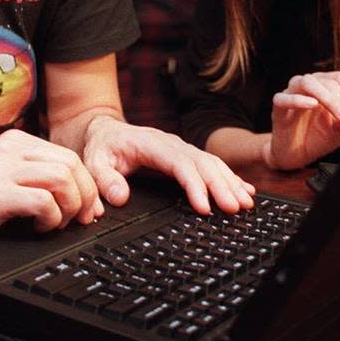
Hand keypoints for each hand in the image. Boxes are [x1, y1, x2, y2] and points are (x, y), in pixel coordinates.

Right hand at [0, 129, 101, 248]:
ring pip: (61, 179)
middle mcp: (9, 148)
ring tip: (57, 223)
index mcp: (16, 141)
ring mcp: (1, 168)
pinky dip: (50, 218)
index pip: (69, 156)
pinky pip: (42, 201)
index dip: (87, 185)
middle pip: (70, 164)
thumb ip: (41, 178)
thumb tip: (86, 198)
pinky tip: (39, 227)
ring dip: (69, 207)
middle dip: (84, 196)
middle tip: (80, 220)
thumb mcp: (8, 177)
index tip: (89, 208)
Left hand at [82, 116, 255, 213]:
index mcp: (151, 144)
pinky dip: (230, 178)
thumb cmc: (102, 148)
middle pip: (202, 163)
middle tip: (234, 208)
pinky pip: (212, 166)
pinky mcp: (186, 156)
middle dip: (220, 186)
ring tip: (245, 203)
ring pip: (211, 164)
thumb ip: (104, 180)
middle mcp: (172, 144)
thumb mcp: (94, 162)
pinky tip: (245, 190)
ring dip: (230, 183)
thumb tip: (119, 198)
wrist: (105, 131)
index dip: (194, 184)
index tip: (204, 206)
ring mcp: (181, 149)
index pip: (179, 163)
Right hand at [267, 71, 339, 169]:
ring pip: (308, 83)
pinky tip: (312, 105)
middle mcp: (308, 84)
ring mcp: (291, 93)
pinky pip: (284, 98)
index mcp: (324, 85)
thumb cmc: (318, 137)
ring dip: (328, 98)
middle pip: (329, 81)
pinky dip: (298, 100)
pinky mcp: (278, 107)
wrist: (297, 155)